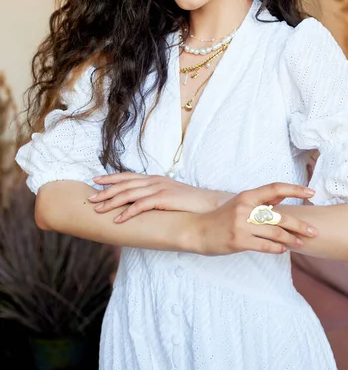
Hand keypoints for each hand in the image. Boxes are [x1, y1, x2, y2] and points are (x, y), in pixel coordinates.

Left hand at [89, 172, 232, 221]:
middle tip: (90, 198)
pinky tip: (118, 220)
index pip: (128, 176)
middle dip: (105, 191)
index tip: (95, 180)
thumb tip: (142, 203)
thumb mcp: (169, 195)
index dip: (111, 178)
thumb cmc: (189, 203)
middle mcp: (154, 181)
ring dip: (111, 202)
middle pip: (124, 184)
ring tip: (98, 210)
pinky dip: (128, 212)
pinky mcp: (163, 199)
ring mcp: (159, 189)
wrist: (208, 203)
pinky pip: (141, 206)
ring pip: (129, 194)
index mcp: (154, 179)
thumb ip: (155, 196)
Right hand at [192, 182, 318, 255]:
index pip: (275, 188)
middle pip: (279, 216)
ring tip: (301, 243)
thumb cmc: (221, 217)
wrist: (197, 231)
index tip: (311, 193)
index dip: (295, 189)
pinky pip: (264, 245)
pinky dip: (277, 248)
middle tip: (314, 231)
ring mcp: (242, 225)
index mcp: (247, 196)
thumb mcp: (240, 204)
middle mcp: (245, 208)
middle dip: (299, 225)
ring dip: (291, 239)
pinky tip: (284, 249)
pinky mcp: (239, 241)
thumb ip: (260, 201)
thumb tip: (282, 197)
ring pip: (275, 233)